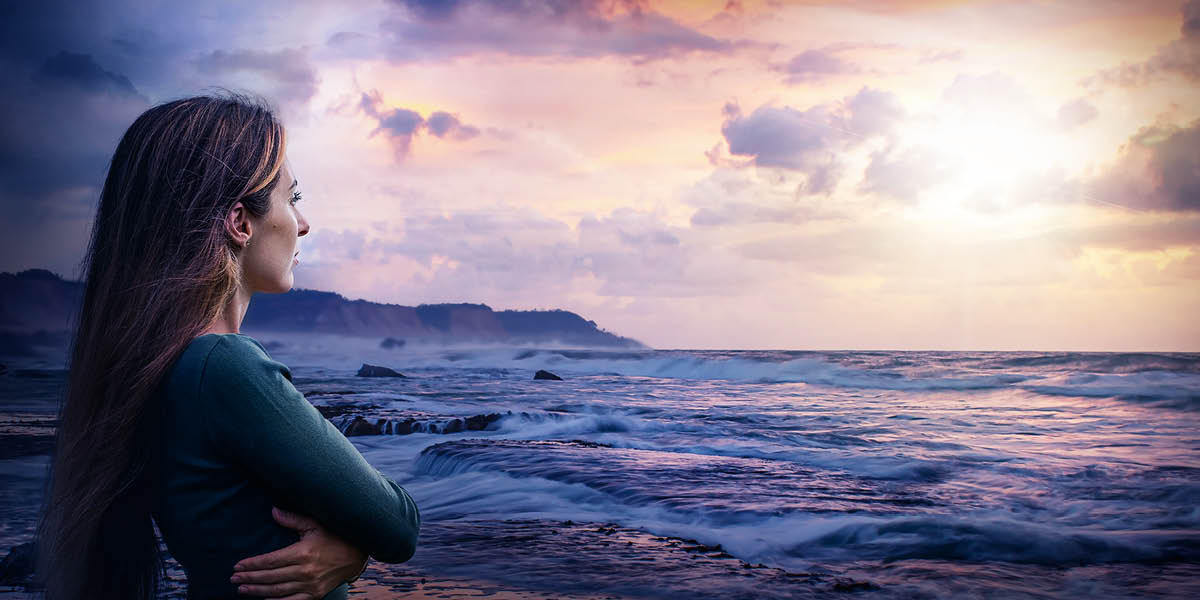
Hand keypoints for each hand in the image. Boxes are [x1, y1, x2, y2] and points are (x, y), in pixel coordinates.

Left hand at [229, 506, 368, 598]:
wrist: (355, 556)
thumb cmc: (334, 537)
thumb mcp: (315, 524)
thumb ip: (293, 520)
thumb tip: (273, 511)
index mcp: (302, 553)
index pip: (270, 561)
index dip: (251, 564)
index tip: (238, 565)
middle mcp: (304, 571)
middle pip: (269, 577)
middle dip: (249, 578)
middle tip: (234, 578)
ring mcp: (309, 586)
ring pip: (277, 591)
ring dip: (257, 590)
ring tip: (242, 589)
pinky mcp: (314, 595)